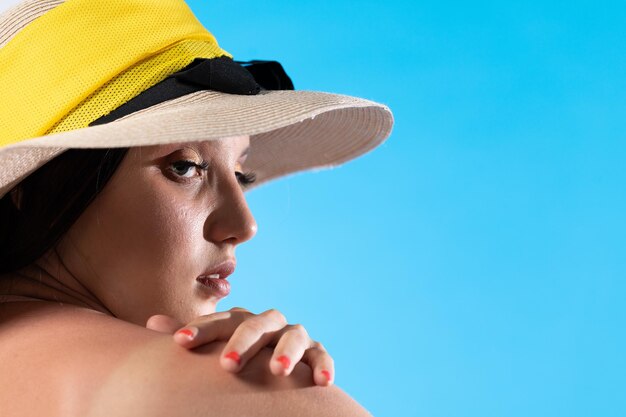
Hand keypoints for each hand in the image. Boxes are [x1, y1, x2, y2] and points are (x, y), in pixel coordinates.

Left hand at [145, 307, 333, 385]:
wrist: (271, 369)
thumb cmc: (236, 358)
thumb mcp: (213, 348)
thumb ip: (191, 336)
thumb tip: (152, 322)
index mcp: (240, 321)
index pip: (220, 320)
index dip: (201, 329)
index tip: (179, 343)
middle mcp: (267, 324)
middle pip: (256, 323)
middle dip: (243, 341)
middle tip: (228, 365)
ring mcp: (292, 336)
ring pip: (292, 334)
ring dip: (286, 350)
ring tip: (277, 370)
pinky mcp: (315, 353)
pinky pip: (321, 355)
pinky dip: (324, 365)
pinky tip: (323, 382)